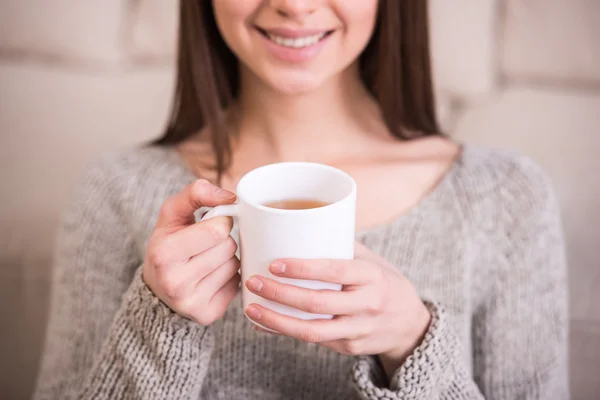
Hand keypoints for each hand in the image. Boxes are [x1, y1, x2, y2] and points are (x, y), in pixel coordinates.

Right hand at [143, 179, 239, 325]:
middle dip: (223, 241)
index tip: (210, 224)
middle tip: (206, 245)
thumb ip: (197, 193)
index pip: (218, 230)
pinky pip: (237, 285)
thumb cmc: (168, 244)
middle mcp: (175, 282)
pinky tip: (212, 277)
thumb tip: (231, 196)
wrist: (156, 290)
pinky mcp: (207, 315)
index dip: (220, 222)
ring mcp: (191, 303)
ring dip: (228, 258)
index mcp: (164, 254)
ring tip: (208, 260)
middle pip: (228, 248)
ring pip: (235, 265)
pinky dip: (230, 277)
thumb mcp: (172, 214)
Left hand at [244, 243, 431, 376]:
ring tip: (251, 309)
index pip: (335, 271)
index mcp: (372, 276)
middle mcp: (368, 305)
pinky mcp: (349, 348)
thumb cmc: (384, 282)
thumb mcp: (372, 261)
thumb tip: (298, 223)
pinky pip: (313, 341)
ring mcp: (359, 330)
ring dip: (276, 321)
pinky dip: (285, 332)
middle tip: (253, 281)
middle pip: (318, 303)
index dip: (303, 269)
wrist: (411, 324)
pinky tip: (264, 324)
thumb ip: (341, 245)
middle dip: (280, 293)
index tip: (274, 264)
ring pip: (312, 331)